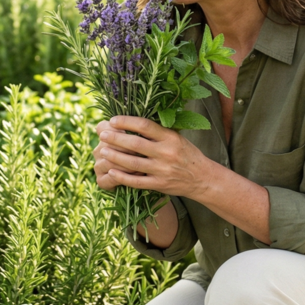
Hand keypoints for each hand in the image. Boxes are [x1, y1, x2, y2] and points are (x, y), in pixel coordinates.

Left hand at [91, 116, 212, 197]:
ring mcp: (162, 170)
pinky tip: (111, 172)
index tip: (113, 120)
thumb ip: (157, 132)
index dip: (127, 122)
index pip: (145, 126)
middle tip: (103, 135)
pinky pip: (136, 181)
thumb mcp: (177, 138)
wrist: (202, 178)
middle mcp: (166, 153)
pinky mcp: (159, 185)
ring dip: (115, 156)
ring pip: (133, 163)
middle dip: (116, 138)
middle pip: (135, 144)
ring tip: (103, 151)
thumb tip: (131, 121)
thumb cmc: (186, 154)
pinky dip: (122, 177)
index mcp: (171, 138)